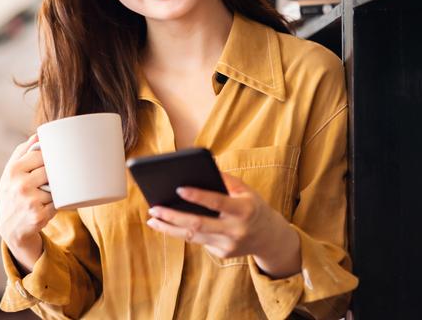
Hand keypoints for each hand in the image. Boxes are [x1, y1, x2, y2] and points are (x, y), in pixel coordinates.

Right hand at [0, 134, 55, 253]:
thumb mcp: (11, 171)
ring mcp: (30, 201)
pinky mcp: (39, 216)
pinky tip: (46, 206)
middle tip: (50, 179)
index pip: (41, 155)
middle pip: (50, 171)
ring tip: (45, 194)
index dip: (48, 158)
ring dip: (56, 190)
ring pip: (56, 187)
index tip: (50, 162)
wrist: (8, 226)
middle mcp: (20, 185)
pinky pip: (58, 203)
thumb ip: (23, 151)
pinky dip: (56, 204)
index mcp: (13, 170)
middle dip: (53, 175)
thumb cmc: (12, 192)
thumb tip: (38, 135)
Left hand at [146, 172, 300, 277]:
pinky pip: (200, 241)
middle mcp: (236, 230)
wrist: (270, 238)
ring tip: (152, 218)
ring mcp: (228, 245)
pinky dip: (184, 232)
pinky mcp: (222, 254)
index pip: (217, 202)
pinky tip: (169, 224)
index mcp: (244, 210)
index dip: (198, 196)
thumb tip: (198, 169)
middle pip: (198, 225)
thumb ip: (224, 180)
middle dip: (172, 216)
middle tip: (153, 208)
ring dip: (169, 228)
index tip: (178, 188)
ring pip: (193, 237)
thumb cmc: (252, 206)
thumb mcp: (245, 190)